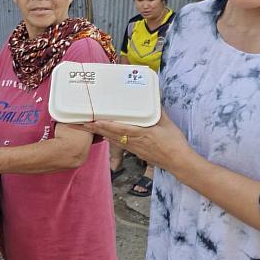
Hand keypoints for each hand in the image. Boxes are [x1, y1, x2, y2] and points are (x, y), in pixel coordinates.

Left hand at [70, 111, 191, 172]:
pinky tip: (104, 135)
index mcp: (141, 133)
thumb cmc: (174, 143)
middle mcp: (134, 142)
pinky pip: (119, 144)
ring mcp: (134, 148)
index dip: (104, 125)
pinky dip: (109, 138)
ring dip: (99, 133)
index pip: (119, 129)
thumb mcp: (167, 123)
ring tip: (86, 127)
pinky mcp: (136, 152)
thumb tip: (153, 97)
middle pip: (110, 135)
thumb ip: (158, 110)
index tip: (92, 121)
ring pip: (112, 140)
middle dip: (94, 129)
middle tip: (79, 122)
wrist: (179, 162)